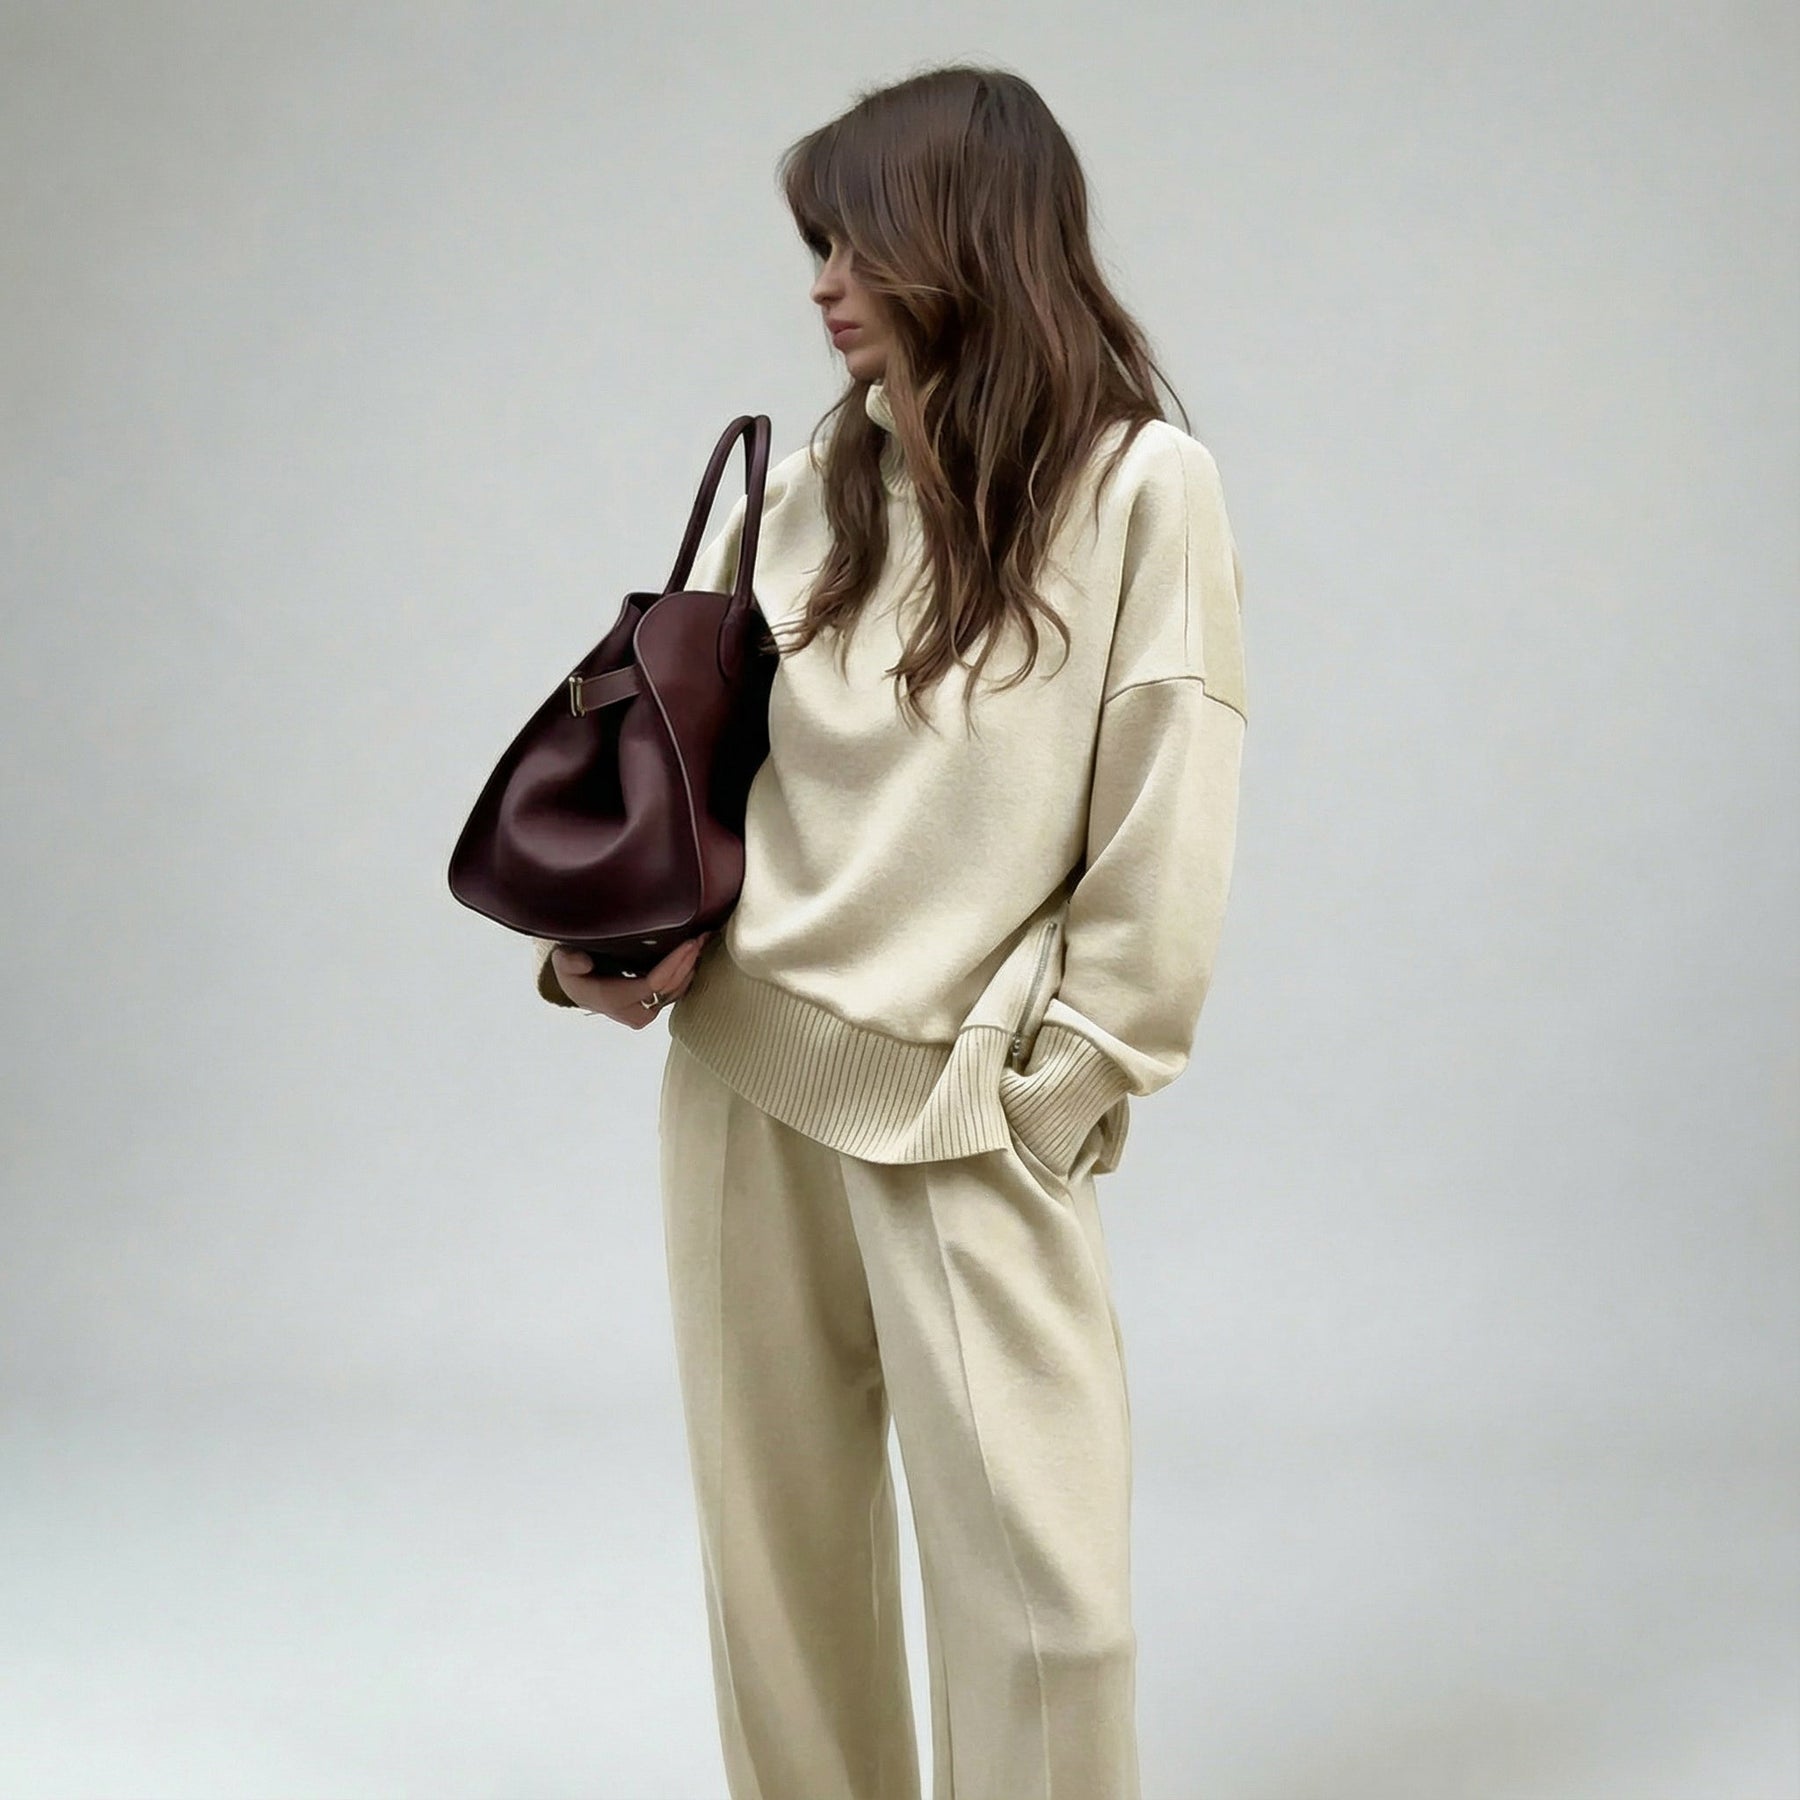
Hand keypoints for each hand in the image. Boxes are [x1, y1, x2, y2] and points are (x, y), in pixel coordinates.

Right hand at [551, 933, 711, 1028]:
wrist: (578, 990)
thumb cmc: (572, 973)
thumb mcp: (563, 964)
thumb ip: (568, 961)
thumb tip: (584, 963)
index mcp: (614, 1000)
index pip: (653, 984)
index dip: (673, 964)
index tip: (688, 943)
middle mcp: (634, 1013)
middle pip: (669, 989)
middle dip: (687, 963)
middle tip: (701, 938)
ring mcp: (645, 1014)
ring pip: (676, 992)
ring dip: (690, 968)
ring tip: (702, 942)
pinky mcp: (653, 1009)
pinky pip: (675, 993)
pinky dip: (687, 974)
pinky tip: (695, 955)